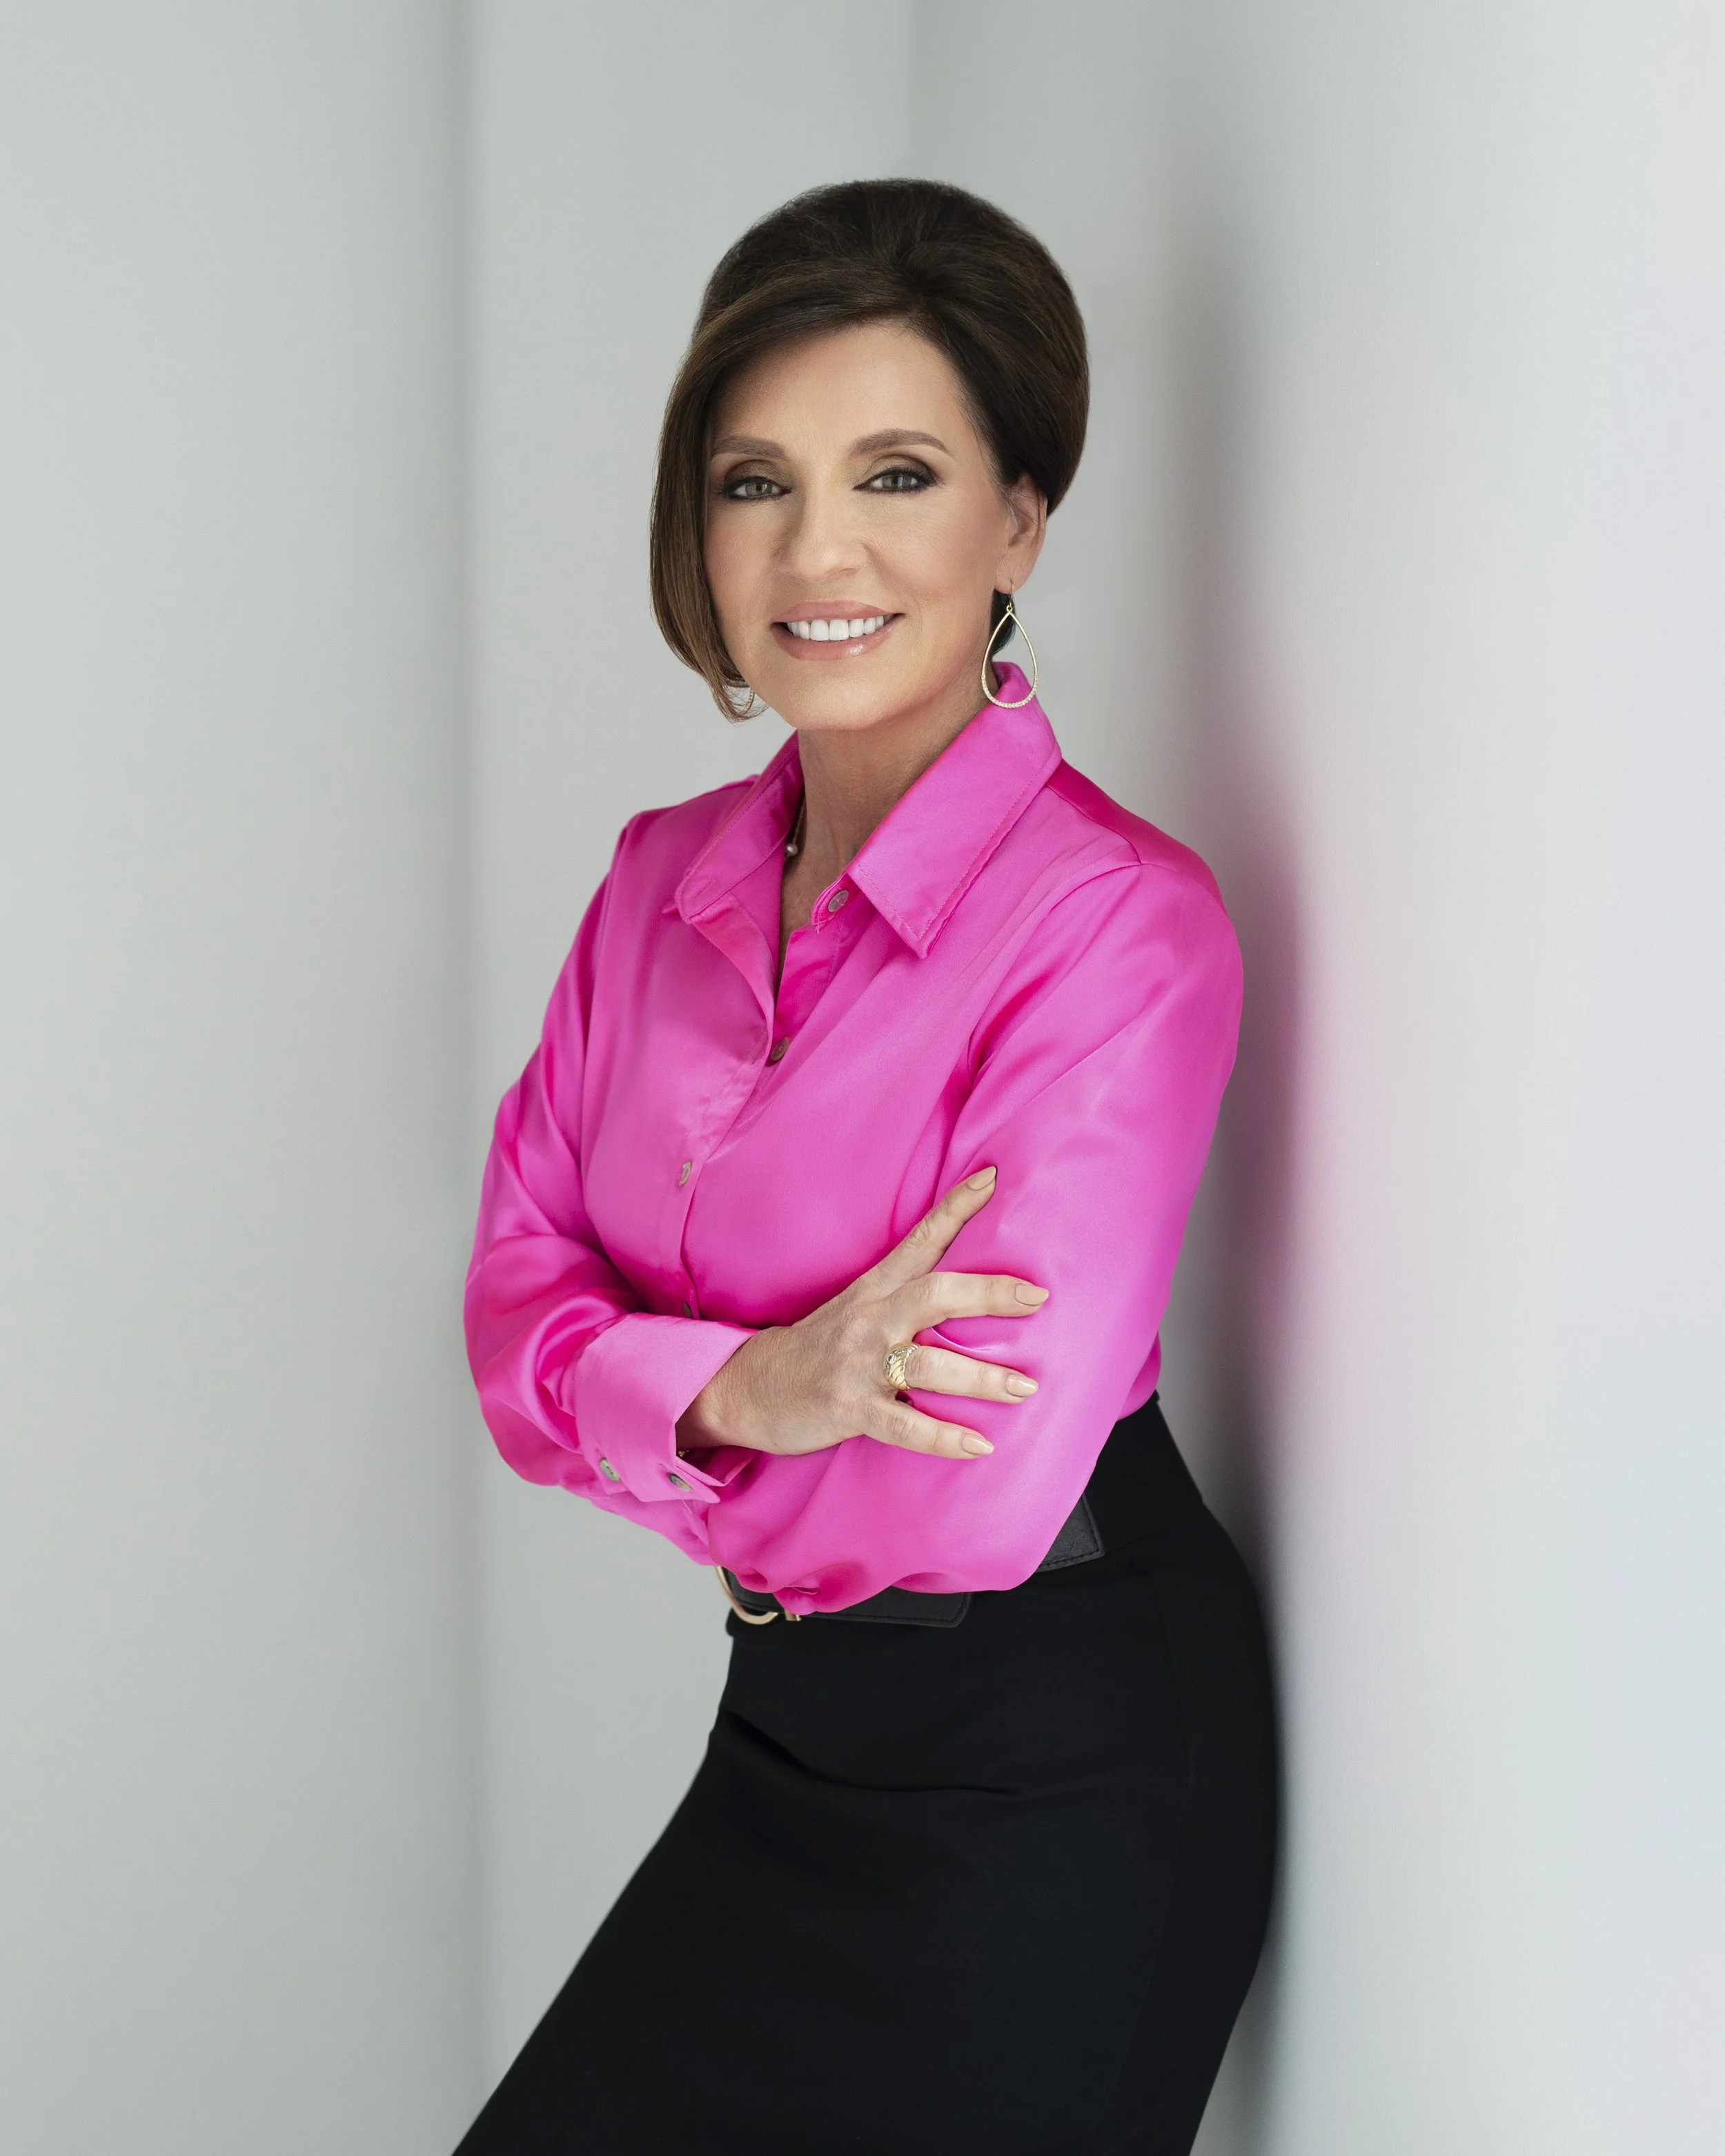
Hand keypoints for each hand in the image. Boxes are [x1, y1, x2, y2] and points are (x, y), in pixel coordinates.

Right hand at [675, 1166, 1047, 1461]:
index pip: (921, 1240)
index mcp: (875, 1289)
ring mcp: (858, 1364)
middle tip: (1036, 1297)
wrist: (747, 1387)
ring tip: (1024, 1387)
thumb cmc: (818, 1349)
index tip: (993, 1178)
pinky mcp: (849, 1408)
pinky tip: (979, 1446)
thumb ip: (906, 1298)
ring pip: (928, 1365)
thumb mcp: (858, 1309)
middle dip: (988, 1294)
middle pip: (933, 1294)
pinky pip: (905, 1426)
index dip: (956, 1208)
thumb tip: (975, 1295)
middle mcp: (870, 1319)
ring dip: (981, 1378)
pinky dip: (944, 1437)